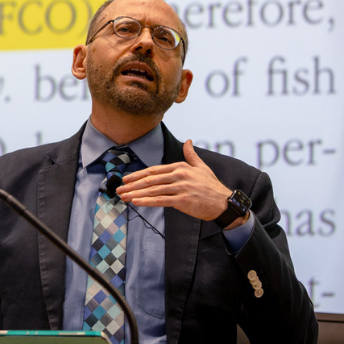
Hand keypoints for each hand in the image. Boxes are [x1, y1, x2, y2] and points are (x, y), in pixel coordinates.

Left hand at [116, 140, 237, 224]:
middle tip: (119, 189)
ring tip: (124, 196)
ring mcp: (180, 188)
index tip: (127, 178)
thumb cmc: (211, 186)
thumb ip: (191, 155)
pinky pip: (161, 201)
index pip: (154, 170)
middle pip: (150, 179)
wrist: (224, 203)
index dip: (138, 174)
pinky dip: (147, 201)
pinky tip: (136, 202)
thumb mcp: (202, 167)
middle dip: (132, 184)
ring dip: (136, 193)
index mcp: (180, 167)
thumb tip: (188, 141)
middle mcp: (179, 175)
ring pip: (153, 190)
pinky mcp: (183, 200)